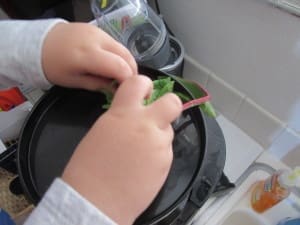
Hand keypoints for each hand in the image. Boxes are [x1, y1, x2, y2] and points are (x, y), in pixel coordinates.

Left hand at [42, 22, 136, 90]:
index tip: (127, 90)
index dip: (128, 80)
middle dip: (132, 71)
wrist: (39, 43)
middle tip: (127, 84)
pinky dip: (118, 54)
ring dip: (126, 62)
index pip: (119, 67)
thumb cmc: (54, 66)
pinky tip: (112, 63)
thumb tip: (116, 88)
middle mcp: (96, 39)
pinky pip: (115, 43)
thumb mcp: (73, 81)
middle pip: (126, 56)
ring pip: (123, 48)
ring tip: (120, 75)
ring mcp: (98, 31)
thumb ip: (97, 85)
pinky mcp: (97, 28)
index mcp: (87, 55)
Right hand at [62, 75, 181, 224]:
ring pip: (168, 130)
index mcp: (124, 113)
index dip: (144, 86)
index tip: (142, 93)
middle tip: (157, 116)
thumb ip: (121, 118)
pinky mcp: (166, 163)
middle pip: (173, 103)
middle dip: (168, 105)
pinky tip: (144, 165)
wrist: (96, 201)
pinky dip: (158, 154)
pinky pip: (166, 150)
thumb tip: (133, 117)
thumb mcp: (102, 130)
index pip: (140, 83)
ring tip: (142, 151)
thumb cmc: (88, 167)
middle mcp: (146, 125)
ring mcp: (159, 145)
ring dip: (159, 135)